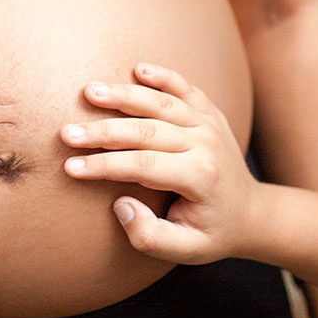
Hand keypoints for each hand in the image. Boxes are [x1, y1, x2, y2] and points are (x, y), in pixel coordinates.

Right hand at [60, 62, 259, 263]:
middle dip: (102, 131)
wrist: (251, 213)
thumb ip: (150, 236)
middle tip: (66, 132)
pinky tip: (138, 68)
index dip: (104, 166)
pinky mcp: (209, 112)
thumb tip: (121, 205)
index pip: (143, 165)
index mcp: (200, 177)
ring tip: (89, 91)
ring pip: (162, 103)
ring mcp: (209, 124)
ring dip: (123, 95)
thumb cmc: (211, 232)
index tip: (70, 167)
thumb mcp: (186, 250)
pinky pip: (186, 88)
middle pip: (146, 130)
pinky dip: (163, 76)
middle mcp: (206, 144)